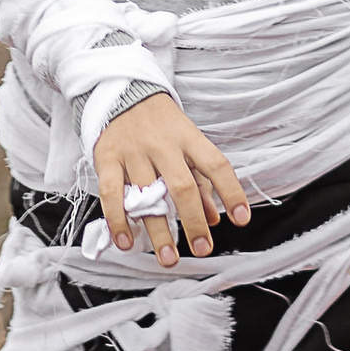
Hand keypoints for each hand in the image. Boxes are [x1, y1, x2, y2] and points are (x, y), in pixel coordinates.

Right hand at [94, 95, 250, 262]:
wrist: (122, 93)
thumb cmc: (161, 124)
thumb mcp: (187, 143)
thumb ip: (202, 181)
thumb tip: (215, 219)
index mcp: (188, 138)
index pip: (216, 165)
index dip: (231, 192)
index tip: (242, 219)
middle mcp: (163, 144)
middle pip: (182, 186)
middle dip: (194, 222)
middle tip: (202, 249)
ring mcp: (133, 151)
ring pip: (147, 194)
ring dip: (158, 230)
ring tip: (168, 258)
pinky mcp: (107, 156)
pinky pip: (111, 192)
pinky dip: (118, 220)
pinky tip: (127, 242)